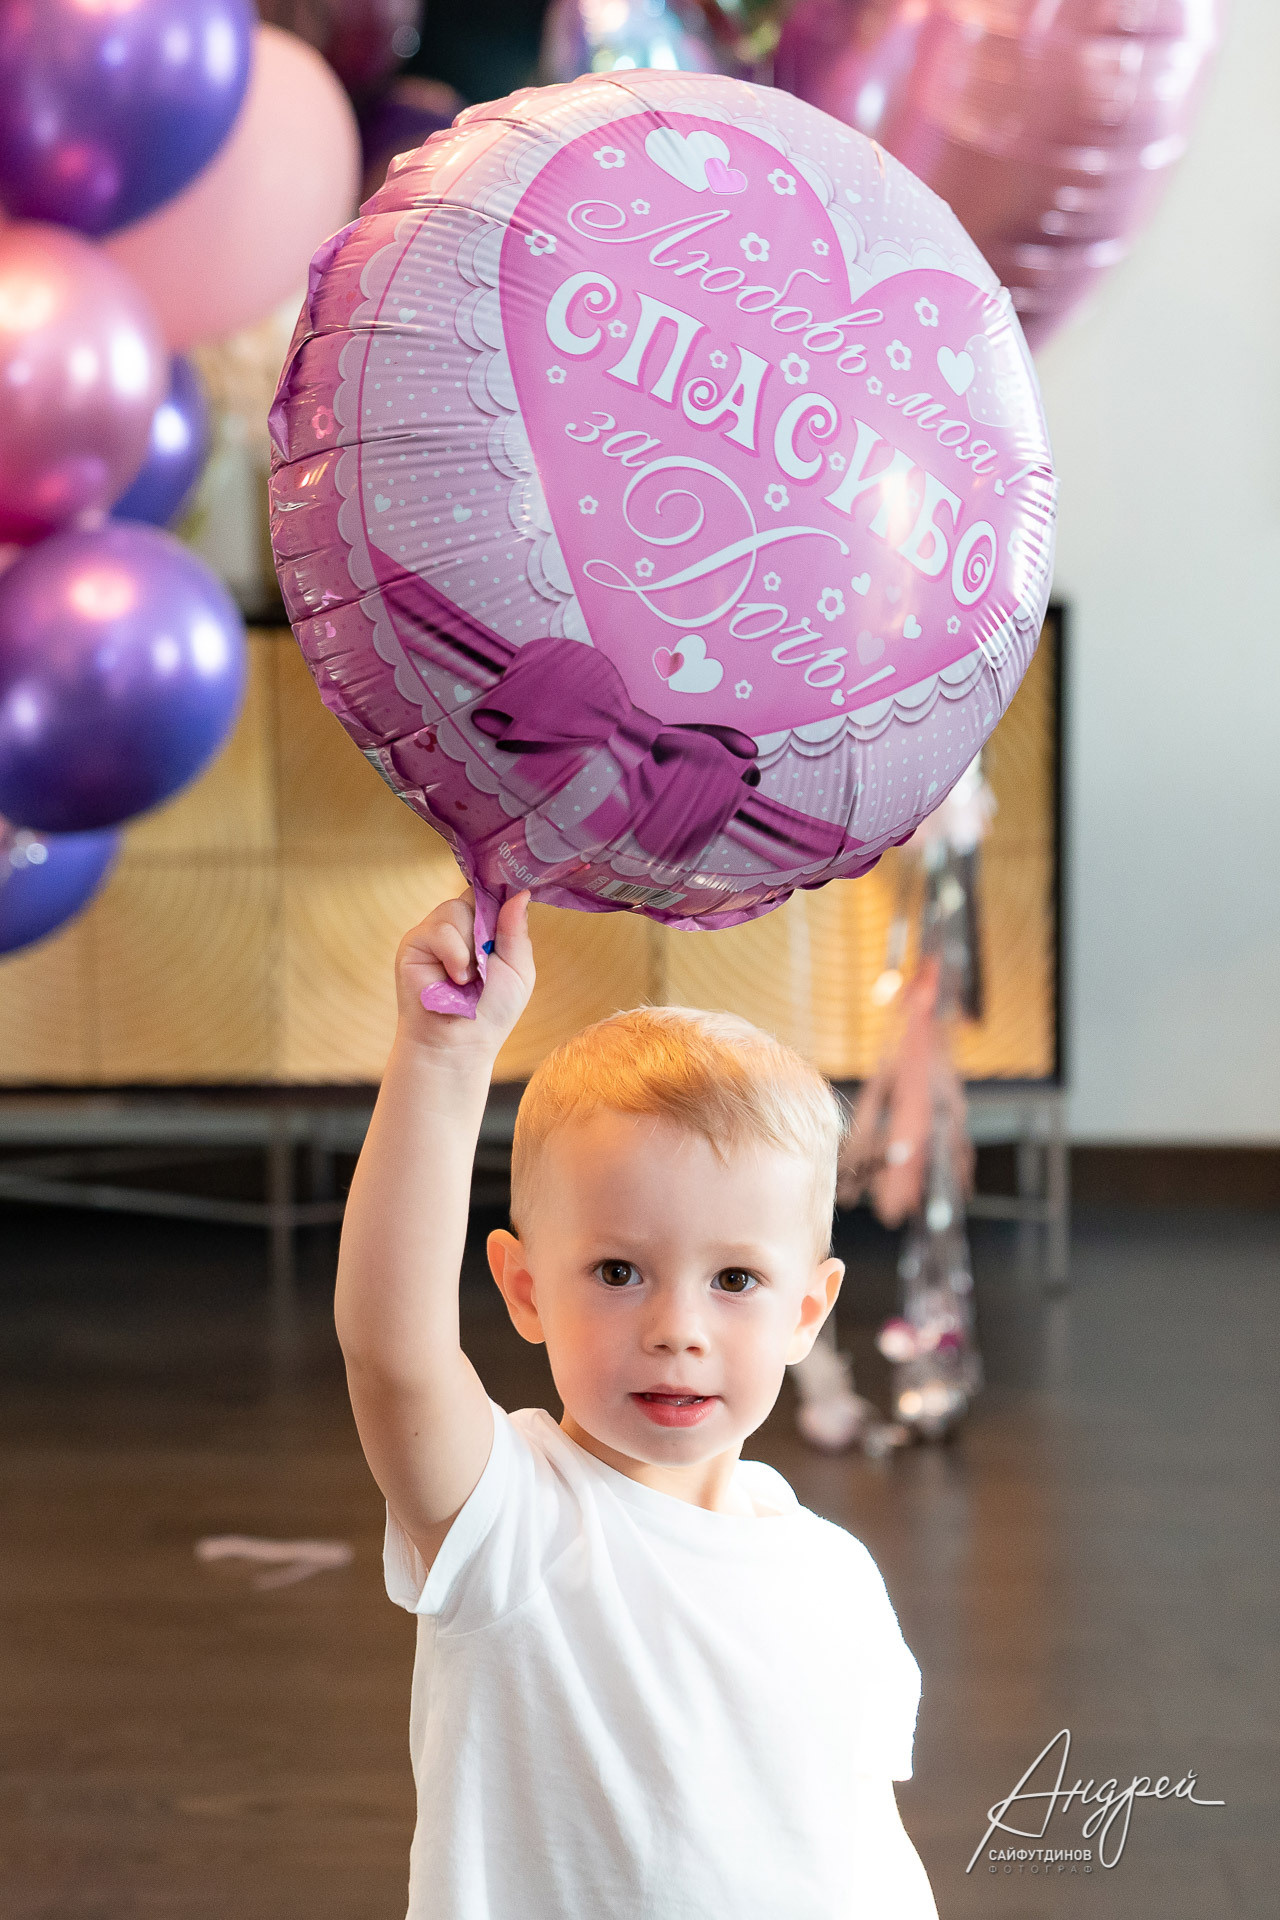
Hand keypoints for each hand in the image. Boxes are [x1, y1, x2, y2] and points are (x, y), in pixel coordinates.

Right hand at [395, 890, 534, 1056]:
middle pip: (473, 897)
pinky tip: (456, 978)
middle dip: (486, 928)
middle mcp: (458, 926)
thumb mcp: (518, 969)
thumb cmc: (492, 1010)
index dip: (499, 891)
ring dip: (470, 947)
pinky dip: (454, 955)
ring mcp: (435, 932)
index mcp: (483, 928)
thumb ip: (516, 930)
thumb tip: (521, 892)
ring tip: (469, 978)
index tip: (511, 890)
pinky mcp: (414, 943)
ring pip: (456, 910)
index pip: (489, 894)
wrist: (461, 1041)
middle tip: (487, 960)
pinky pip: (439, 930)